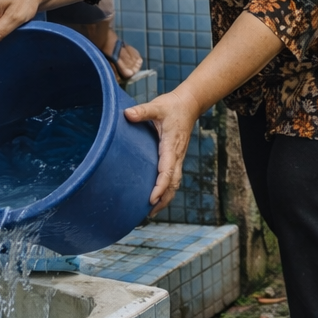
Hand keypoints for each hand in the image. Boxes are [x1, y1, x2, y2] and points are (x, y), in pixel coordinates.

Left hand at [124, 90, 199, 213]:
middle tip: (149, 213)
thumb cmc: (172, 106)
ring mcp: (178, 157)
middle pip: (173, 182)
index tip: (151, 199)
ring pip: (175, 182)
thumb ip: (142, 111)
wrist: (189, 104)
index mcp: (171, 145)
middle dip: (164, 199)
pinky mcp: (176, 157)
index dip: (160, 186)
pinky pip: (174, 177)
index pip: (167, 170)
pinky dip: (167, 189)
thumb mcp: (157, 107)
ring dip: (166, 197)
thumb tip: (127, 114)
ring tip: (152, 211)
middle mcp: (177, 154)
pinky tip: (158, 196)